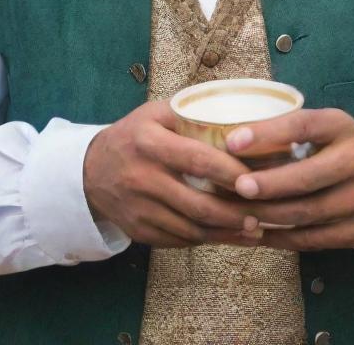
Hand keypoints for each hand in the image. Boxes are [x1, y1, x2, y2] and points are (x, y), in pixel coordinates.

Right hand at [83, 100, 262, 248]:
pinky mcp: (139, 232)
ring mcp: (139, 209)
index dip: (230, 172)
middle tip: (264, 213)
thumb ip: (192, 114)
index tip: (258, 178)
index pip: (198, 161)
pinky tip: (228, 236)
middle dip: (235, 213)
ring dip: (226, 232)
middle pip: (198, 204)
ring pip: (191, 229)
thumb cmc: (135, 135)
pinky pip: (179, 240)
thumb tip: (241, 119)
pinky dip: (206, 240)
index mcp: (149, 142)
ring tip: (254, 228)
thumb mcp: (157, 113)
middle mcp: (142, 178)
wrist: (89, 170)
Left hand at [226, 108, 353, 251]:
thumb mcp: (323, 130)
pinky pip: (311, 239)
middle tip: (237, 187)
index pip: (303, 126)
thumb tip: (232, 141)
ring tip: (239, 212)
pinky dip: (280, 238)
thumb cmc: (337, 150)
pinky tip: (258, 232)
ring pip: (305, 213)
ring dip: (268, 215)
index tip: (233, 141)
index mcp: (342, 127)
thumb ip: (289, 133)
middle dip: (268, 184)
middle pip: (305, 177)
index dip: (268, 133)